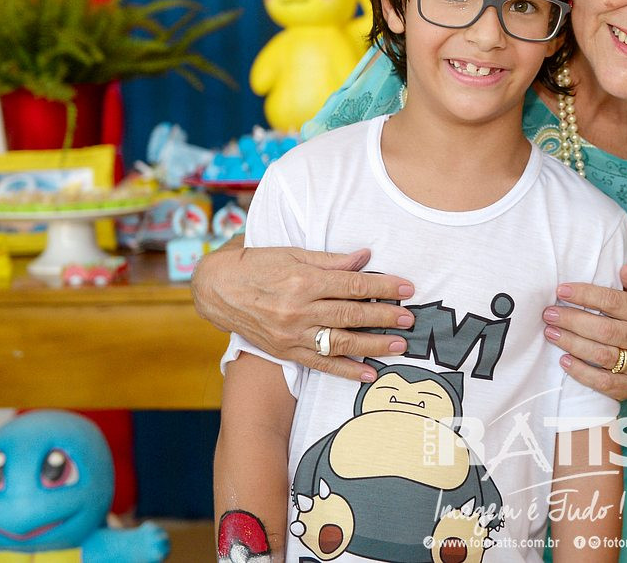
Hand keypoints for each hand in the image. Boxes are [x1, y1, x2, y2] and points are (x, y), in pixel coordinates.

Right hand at [192, 235, 416, 380]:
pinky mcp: (286, 351)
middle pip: (351, 314)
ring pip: (340, 342)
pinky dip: (346, 371)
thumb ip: (330, 259)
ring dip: (373, 345)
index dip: (384, 286)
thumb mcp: (292, 253)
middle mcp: (298, 309)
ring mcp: (292, 334)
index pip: (353, 285)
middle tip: (410, 319)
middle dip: (385, 317)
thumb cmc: (257, 264)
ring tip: (399, 346)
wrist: (217, 290)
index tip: (407, 288)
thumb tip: (365, 257)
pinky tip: (368, 373)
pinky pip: (320, 364)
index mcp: (303, 280)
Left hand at [542, 263, 626, 400]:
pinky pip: (604, 382)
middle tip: (549, 314)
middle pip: (606, 330)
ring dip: (572, 344)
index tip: (561, 291)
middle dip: (573, 321)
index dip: (587, 295)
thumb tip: (625, 269)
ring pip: (603, 355)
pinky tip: (564, 361)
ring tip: (551, 333)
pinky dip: (582, 372)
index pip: (615, 302)